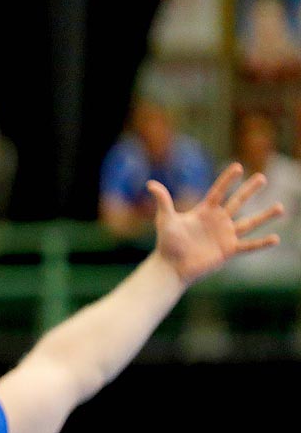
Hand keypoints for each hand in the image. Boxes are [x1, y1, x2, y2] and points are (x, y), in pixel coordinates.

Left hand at [151, 163, 282, 284]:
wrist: (171, 266)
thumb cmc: (167, 243)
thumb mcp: (166, 220)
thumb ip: (163, 202)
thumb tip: (150, 183)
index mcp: (205, 211)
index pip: (219, 192)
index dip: (227, 180)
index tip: (238, 167)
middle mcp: (218, 221)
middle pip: (238, 202)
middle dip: (250, 190)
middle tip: (262, 177)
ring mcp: (226, 235)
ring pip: (249, 222)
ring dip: (265, 215)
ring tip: (281, 207)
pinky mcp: (229, 250)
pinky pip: (248, 246)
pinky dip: (261, 243)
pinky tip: (275, 238)